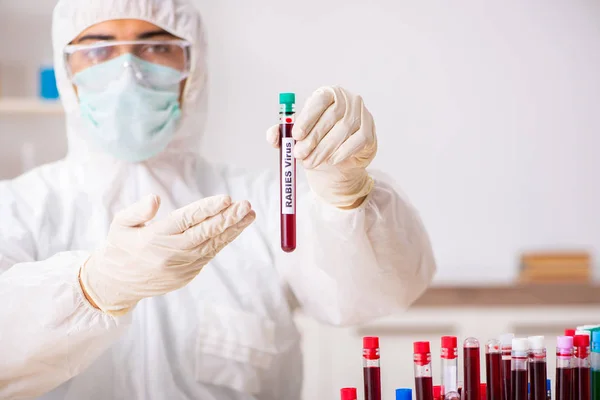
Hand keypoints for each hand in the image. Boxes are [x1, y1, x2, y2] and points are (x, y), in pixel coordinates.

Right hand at [79, 194, 254, 315]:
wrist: (115, 285)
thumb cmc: (119, 248)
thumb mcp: (119, 225)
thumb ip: (137, 211)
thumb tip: (155, 198)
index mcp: (154, 238)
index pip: (186, 220)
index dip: (207, 209)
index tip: (226, 198)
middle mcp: (170, 253)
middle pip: (205, 233)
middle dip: (228, 218)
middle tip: (246, 205)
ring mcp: (181, 267)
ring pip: (212, 246)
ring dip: (232, 230)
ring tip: (249, 215)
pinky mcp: (187, 276)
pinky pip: (208, 255)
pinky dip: (223, 242)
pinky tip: (234, 229)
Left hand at [267, 86, 376, 207]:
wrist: (339, 161)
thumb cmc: (317, 142)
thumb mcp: (298, 138)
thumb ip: (283, 135)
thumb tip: (273, 135)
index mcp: (328, 94)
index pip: (320, 100)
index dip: (307, 117)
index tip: (295, 135)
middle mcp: (348, 100)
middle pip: (332, 116)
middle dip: (313, 138)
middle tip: (299, 154)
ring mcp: (362, 114)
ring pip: (343, 130)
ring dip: (324, 149)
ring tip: (310, 162)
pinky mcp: (370, 132)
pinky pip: (357, 141)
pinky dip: (343, 152)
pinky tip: (331, 160)